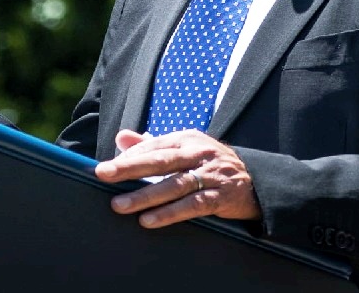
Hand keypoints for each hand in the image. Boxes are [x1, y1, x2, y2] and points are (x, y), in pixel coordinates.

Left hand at [95, 129, 260, 227]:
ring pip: (174, 185)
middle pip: (160, 161)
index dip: (129, 156)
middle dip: (129, 168)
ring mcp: (210, 175)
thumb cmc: (210, 164)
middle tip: (103, 174)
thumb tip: (121, 138)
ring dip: (145, 196)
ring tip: (120, 205)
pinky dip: (169, 213)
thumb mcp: (185, 148)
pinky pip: (192, 206)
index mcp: (187, 139)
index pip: (153, 146)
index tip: (106, 166)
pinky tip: (149, 220)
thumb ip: (152, 144)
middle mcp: (198, 154)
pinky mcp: (220, 197)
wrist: (255, 180)